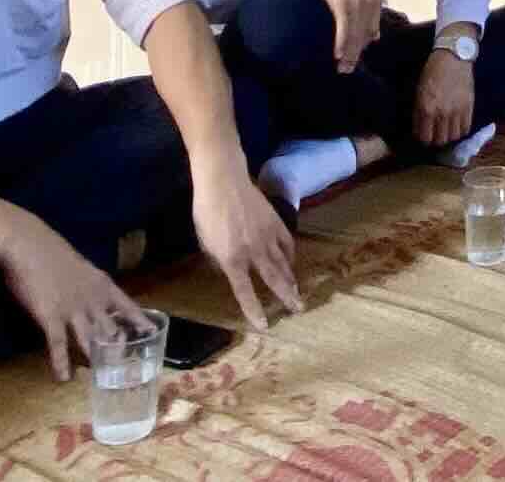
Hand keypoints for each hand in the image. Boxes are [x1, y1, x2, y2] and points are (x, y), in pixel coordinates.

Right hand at [0, 214, 147, 382]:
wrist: (30, 245)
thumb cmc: (51, 253)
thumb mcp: (79, 268)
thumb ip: (87, 285)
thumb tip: (90, 296)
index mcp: (102, 285)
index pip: (127, 306)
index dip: (139, 321)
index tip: (153, 332)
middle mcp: (93, 300)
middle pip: (111, 329)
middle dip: (118, 348)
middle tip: (125, 366)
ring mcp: (73, 310)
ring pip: (90, 341)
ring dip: (95, 360)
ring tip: (102, 378)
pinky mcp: (51, 317)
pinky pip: (58, 344)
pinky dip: (61, 362)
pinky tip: (64, 378)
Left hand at [191, 164, 302, 329]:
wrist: (223, 181)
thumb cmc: (207, 211)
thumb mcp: (206, 242)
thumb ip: (220, 260)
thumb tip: (231, 271)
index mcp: (232, 258)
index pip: (245, 291)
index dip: (254, 309)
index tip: (264, 324)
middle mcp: (254, 251)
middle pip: (274, 279)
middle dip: (286, 296)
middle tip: (299, 308)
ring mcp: (268, 236)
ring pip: (284, 262)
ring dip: (291, 279)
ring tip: (297, 291)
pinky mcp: (276, 223)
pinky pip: (287, 244)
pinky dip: (290, 255)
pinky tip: (291, 262)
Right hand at [284, 0, 382, 73]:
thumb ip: (362, 14)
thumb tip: (374, 38)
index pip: (372, 27)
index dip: (362, 46)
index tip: (353, 62)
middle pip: (365, 29)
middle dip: (356, 51)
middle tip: (346, 70)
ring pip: (356, 26)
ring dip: (350, 48)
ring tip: (342, 66)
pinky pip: (344, 18)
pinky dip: (342, 36)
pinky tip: (338, 51)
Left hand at [416, 50, 476, 144]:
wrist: (453, 58)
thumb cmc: (432, 72)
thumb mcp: (419, 91)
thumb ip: (419, 111)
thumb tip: (419, 126)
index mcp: (426, 108)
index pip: (424, 137)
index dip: (423, 138)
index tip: (423, 135)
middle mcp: (441, 113)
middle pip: (439, 140)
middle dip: (435, 139)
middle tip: (435, 134)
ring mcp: (457, 111)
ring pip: (453, 137)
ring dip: (449, 136)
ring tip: (446, 130)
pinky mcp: (469, 107)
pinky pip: (466, 128)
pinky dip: (461, 130)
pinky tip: (457, 125)